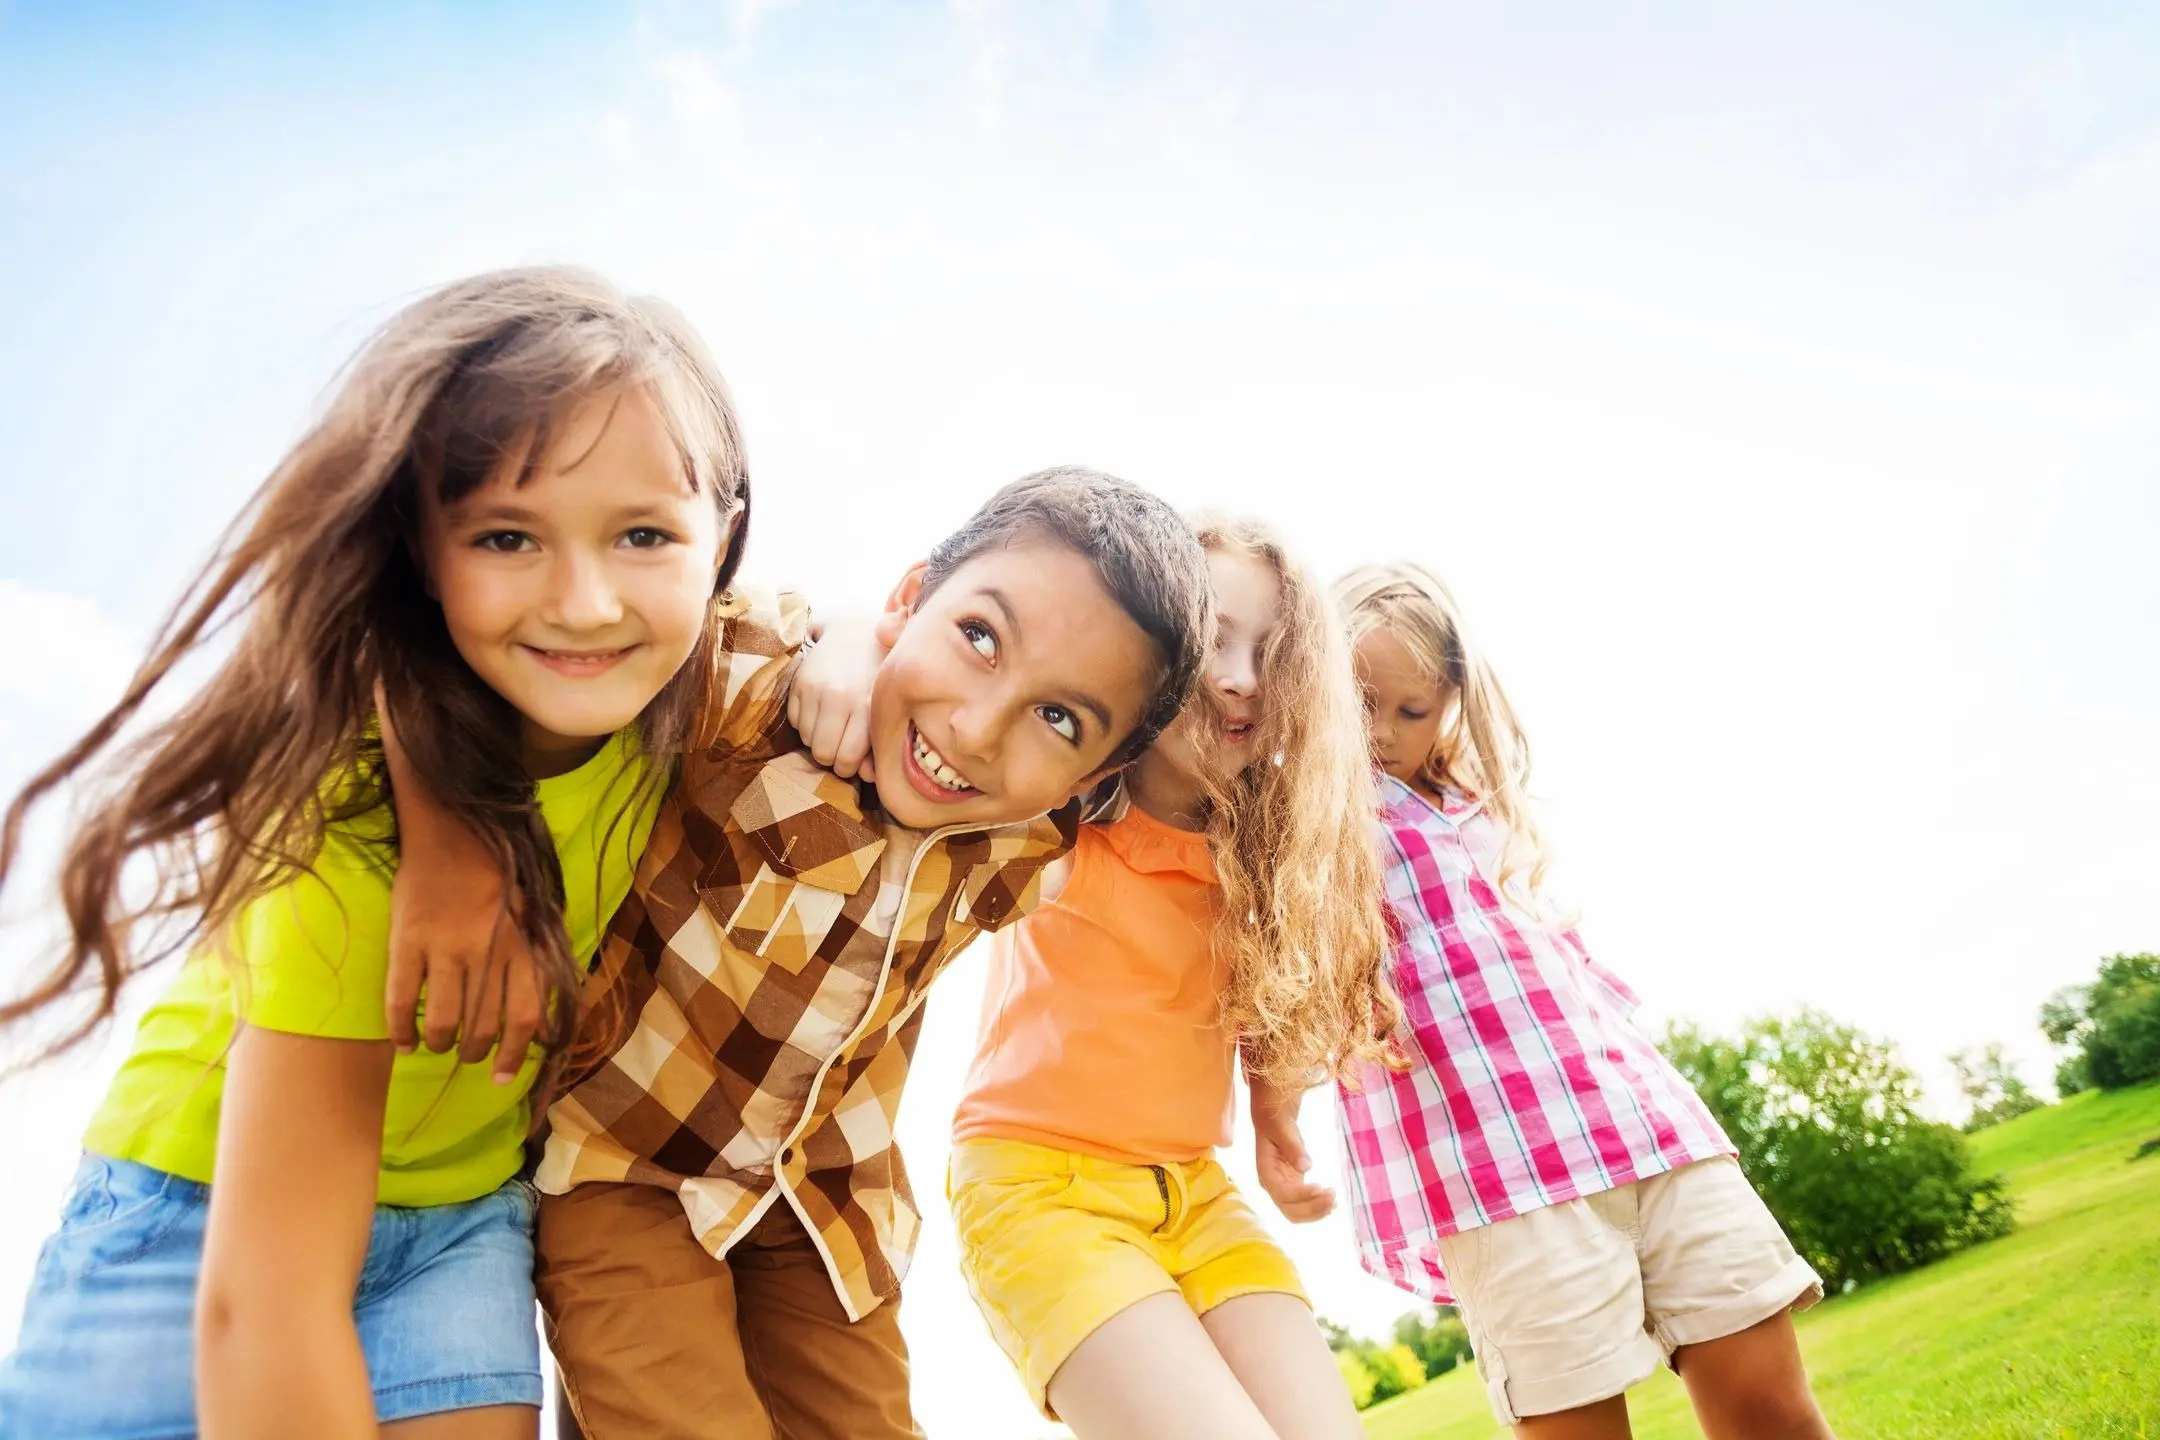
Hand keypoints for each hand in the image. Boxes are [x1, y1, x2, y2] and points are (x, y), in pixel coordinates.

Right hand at [385, 836, 540, 1083]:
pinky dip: (400, 1029)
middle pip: (482, 1024)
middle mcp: (485, 950)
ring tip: (438, 1045)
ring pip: (442, 1018)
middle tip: (468, 1055)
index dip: (516, 1054)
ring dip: (440, 1043)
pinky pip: (399, 998)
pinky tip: (403, 1043)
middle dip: (475, 1051)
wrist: (450, 829)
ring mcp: (443, 946)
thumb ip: (535, 967)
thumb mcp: (531, 918)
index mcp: (521, 945)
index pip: (525, 1016)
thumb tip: (539, 1026)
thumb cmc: (496, 877)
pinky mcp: (406, 940)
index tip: (504, 1078)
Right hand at [786, 610, 884, 779]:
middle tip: (839, 746)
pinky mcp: (798, 682)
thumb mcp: (884, 706)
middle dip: (830, 757)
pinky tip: (819, 709)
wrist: (855, 630)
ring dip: (817, 738)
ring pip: (806, 739)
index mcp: (866, 704)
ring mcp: (814, 688)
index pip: (846, 758)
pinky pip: (793, 722)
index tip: (850, 762)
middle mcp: (838, 696)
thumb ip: (877, 743)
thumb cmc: (877, 675)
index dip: (846, 768)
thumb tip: (868, 776)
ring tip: (832, 724)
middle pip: (822, 753)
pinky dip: (804, 722)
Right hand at [1252, 1085, 1334, 1223]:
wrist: (1274, 1123)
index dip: (1302, 1195)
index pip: (1282, 1193)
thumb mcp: (1283, 1129)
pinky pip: (1302, 1207)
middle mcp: (1271, 1186)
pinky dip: (1316, 1209)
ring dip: (1316, 1212)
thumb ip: (1292, 1147)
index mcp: (1266, 1172)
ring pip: (1296, 1213)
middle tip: (1333, 1196)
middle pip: (1289, 1209)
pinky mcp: (1292, 1189)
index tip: (1321, 1187)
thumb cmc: (1277, 1124)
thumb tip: (1306, 1167)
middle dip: (1312, 1208)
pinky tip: (1331, 1203)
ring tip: (1334, 1202)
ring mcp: (1281, 1190)